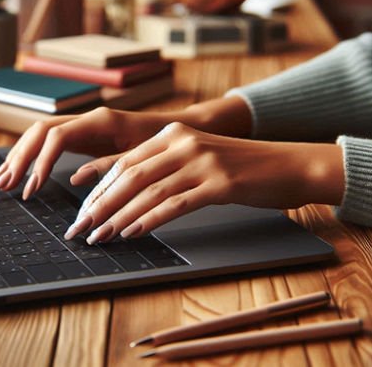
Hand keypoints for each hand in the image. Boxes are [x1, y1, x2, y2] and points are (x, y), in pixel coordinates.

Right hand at [0, 107, 177, 197]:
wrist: (176, 129)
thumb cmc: (163, 143)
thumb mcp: (142, 157)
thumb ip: (110, 166)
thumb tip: (78, 178)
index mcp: (101, 120)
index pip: (56, 135)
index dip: (40, 162)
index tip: (31, 188)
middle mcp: (86, 118)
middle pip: (39, 132)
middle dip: (18, 159)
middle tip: (2, 187)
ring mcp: (81, 124)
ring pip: (38, 135)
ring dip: (17, 157)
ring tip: (0, 182)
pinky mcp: (80, 135)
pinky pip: (47, 142)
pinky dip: (29, 157)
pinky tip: (17, 173)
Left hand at [63, 122, 345, 243]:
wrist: (291, 165)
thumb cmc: (243, 168)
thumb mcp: (199, 158)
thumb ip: (166, 167)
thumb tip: (127, 195)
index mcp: (173, 134)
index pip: (124, 162)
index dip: (98, 189)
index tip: (81, 213)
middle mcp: (183, 142)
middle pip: (129, 175)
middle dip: (99, 205)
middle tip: (80, 228)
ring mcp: (202, 161)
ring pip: (147, 191)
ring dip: (118, 217)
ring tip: (100, 236)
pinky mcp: (219, 183)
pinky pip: (175, 203)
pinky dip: (149, 220)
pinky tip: (133, 233)